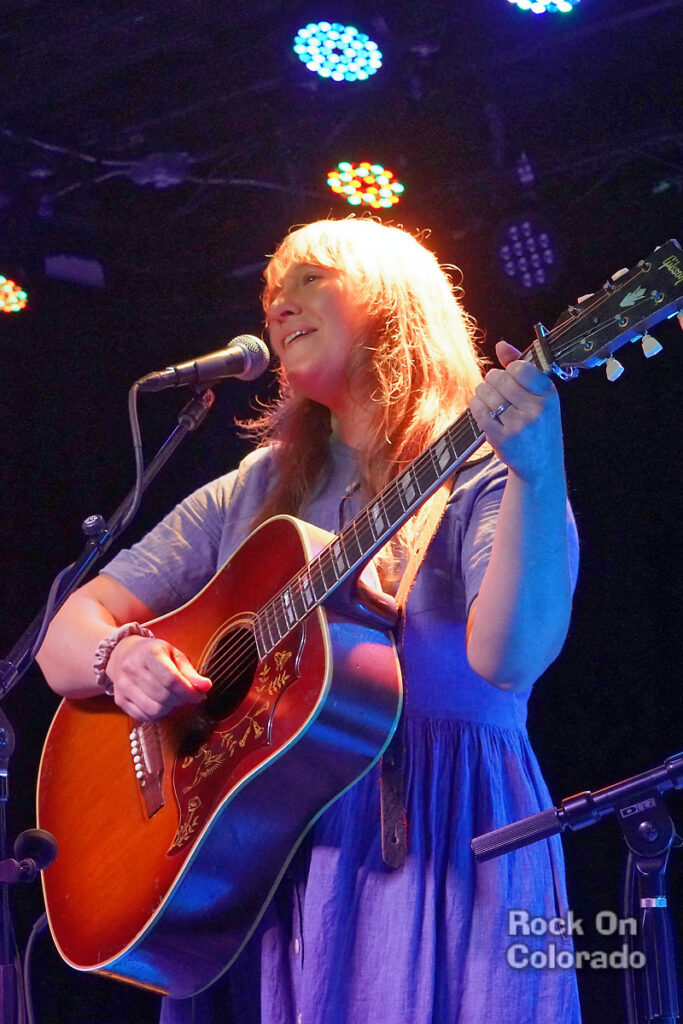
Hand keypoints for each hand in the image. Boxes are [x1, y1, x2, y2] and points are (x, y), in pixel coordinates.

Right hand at [107, 634, 211, 721]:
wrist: (123, 654)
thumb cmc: (154, 654)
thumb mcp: (174, 655)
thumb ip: (190, 673)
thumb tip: (206, 686)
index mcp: (149, 653)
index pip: (170, 679)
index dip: (188, 692)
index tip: (198, 696)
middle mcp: (132, 669)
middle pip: (163, 696)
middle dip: (180, 701)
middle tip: (186, 697)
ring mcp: (123, 686)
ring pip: (153, 709)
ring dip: (169, 709)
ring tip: (174, 700)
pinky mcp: (120, 700)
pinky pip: (143, 716)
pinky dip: (156, 715)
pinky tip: (161, 704)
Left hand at [469, 340, 563, 484]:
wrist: (540, 465)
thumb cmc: (539, 426)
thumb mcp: (540, 397)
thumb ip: (522, 368)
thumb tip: (501, 345)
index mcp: (548, 395)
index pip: (520, 368)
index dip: (509, 369)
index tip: (510, 376)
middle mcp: (536, 410)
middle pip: (499, 379)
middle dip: (492, 380)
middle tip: (494, 387)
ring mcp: (519, 426)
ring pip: (486, 393)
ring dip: (482, 392)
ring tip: (488, 398)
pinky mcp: (502, 439)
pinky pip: (479, 412)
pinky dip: (476, 405)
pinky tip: (481, 407)